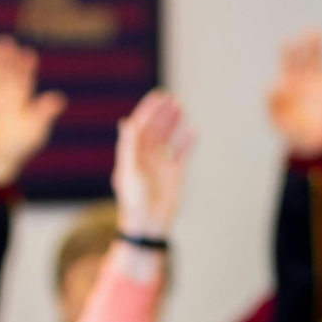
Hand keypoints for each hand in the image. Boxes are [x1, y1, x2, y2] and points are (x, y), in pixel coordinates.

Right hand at [0, 37, 64, 185]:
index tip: (28, 54)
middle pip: (6, 72)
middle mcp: (6, 92)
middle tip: (6, 42)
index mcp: (23, 96)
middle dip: (6, 58)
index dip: (26, 66)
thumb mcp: (36, 130)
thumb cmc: (20, 142)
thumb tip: (60, 99)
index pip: (24, 78)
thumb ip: (44, 113)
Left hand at [111, 89, 194, 239]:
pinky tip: (194, 131)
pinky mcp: (174, 174)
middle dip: (162, 113)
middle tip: (172, 98)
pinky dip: (188, 142)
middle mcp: (146, 158)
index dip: (148, 110)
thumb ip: (129, 146)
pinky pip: (182, 154)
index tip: (157, 96)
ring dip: (174, 123)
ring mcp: (161, 165)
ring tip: (181, 107)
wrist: (148, 226)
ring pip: (168, 138)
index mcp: (132, 156)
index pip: (140, 127)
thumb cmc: (134, 202)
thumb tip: (126, 122)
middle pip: (155, 129)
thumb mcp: (128, 172)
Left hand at [265, 28, 321, 155]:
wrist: (309, 143)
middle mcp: (304, 79)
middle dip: (306, 45)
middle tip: (309, 31)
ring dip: (320, 48)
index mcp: (288, 83)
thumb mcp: (275, 117)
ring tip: (320, 34)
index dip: (287, 52)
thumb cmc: (289, 129)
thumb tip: (275, 84)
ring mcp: (319, 83)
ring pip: (321, 61)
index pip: (288, 63)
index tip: (287, 44)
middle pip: (305, 57)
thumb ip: (271, 101)